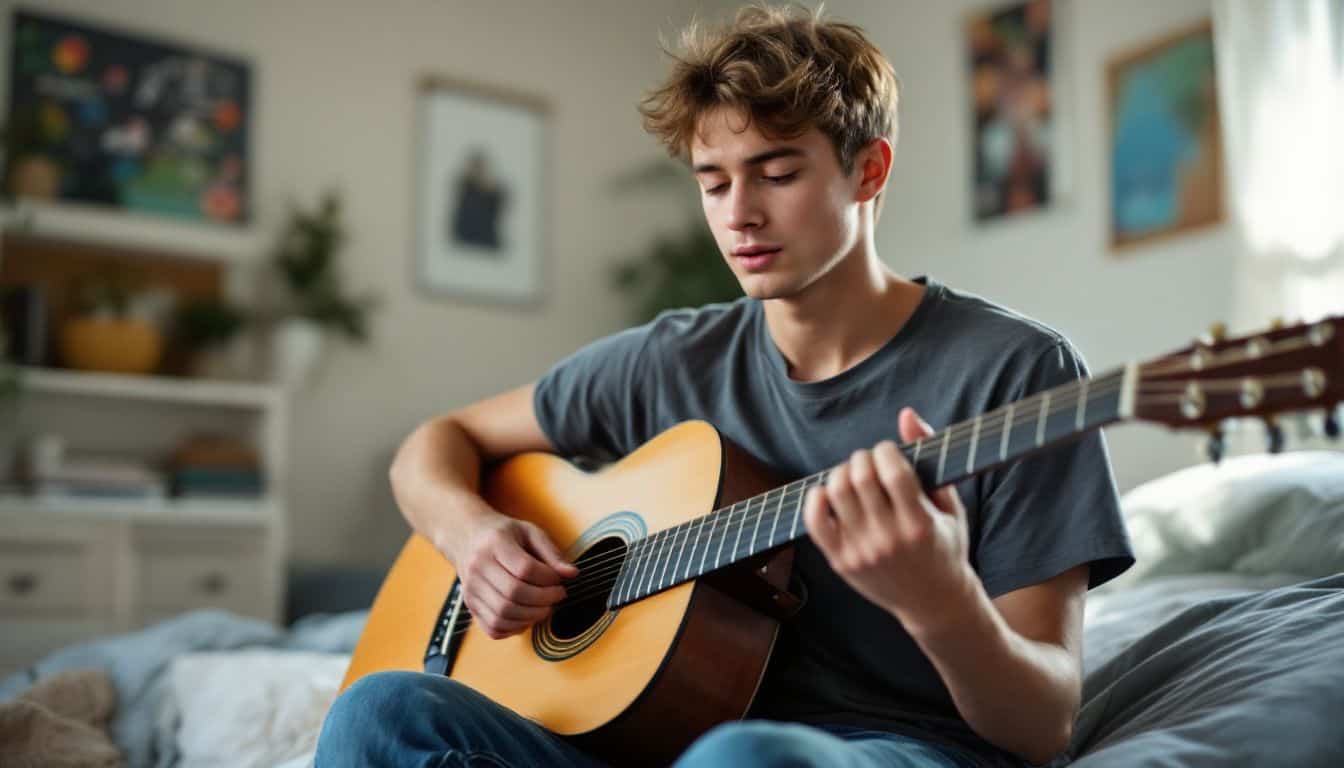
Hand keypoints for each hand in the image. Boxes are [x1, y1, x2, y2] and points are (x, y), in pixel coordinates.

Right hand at [450, 511, 578, 638]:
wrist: (468, 536)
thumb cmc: (504, 534)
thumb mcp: (530, 532)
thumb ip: (552, 553)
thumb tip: (572, 574)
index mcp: (495, 544)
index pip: (525, 569)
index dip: (548, 578)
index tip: (559, 580)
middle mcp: (478, 568)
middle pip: (514, 594)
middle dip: (544, 600)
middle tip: (557, 596)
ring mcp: (471, 589)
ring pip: (503, 615)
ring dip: (531, 617)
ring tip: (545, 607)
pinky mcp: (470, 606)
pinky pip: (493, 628)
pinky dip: (514, 628)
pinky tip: (527, 616)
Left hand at [803, 407, 973, 633]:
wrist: (933, 603)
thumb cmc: (945, 547)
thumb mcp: (949, 505)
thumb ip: (930, 458)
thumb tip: (907, 415)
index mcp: (920, 525)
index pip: (893, 472)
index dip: (886, 451)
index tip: (889, 452)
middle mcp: (888, 540)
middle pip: (860, 478)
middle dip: (862, 458)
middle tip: (869, 462)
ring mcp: (861, 553)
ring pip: (836, 493)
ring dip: (842, 473)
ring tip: (854, 476)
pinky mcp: (841, 562)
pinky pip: (815, 522)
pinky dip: (816, 499)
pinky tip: (829, 493)